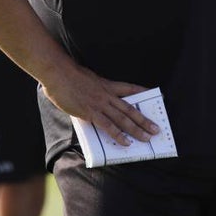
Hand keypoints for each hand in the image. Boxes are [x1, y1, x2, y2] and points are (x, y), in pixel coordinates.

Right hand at [41, 65, 157, 145]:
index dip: (142, 92)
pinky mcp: (91, 113)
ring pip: (123, 119)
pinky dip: (118, 135)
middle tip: (156, 129)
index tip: (154, 94)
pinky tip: (126, 142)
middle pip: (130, 109)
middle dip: (144, 120)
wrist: (59, 73)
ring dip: (137, 130)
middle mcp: (107, 95)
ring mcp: (101, 104)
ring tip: (147, 138)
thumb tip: (92, 96)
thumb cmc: (68, 75)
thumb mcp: (87, 78)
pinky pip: (108, 126)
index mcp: (107, 85)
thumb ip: (93, 88)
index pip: (129, 88)